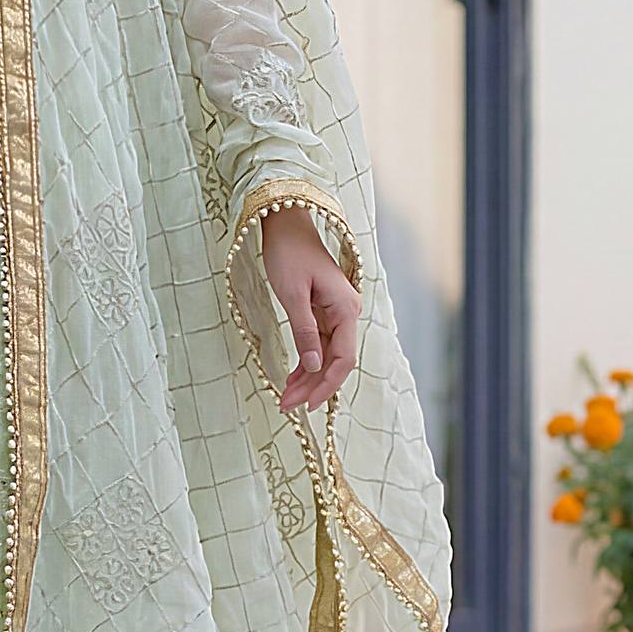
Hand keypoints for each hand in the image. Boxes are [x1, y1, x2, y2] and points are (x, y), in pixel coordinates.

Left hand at [258, 206, 357, 412]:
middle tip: (286, 406)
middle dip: (312, 386)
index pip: (343, 359)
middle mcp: (346, 313)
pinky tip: (291, 378)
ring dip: (307, 377)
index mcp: (345, 309)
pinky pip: (318, 344)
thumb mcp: (292, 294)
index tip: (306, 405)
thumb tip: (312, 366)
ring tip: (285, 398)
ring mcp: (336, 313)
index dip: (326, 385)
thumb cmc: (288, 254)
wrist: (286, 225)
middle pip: (335, 361)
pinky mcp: (324, 311)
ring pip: (326, 355)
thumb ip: (304, 331)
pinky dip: (305, 361)